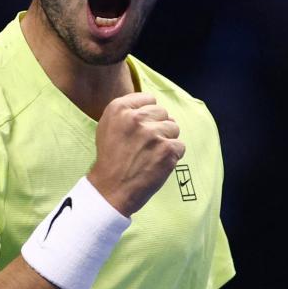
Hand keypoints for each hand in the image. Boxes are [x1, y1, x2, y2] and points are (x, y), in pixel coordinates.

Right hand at [88, 93, 184, 215]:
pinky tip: (158, 163)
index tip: (141, 128)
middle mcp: (136, 118)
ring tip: (151, 154)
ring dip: (167, 141)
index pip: (149, 99)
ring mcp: (153, 134)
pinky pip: (180, 146)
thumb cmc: (110, 158)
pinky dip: (173, 156)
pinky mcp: (167, 150)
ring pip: (174, 128)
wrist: (110, 189)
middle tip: (146, 144)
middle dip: (158, 127)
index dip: (148, 115)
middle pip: (163, 112)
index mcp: (119, 108)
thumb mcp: (107, 125)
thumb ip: (127, 111)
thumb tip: (150, 105)